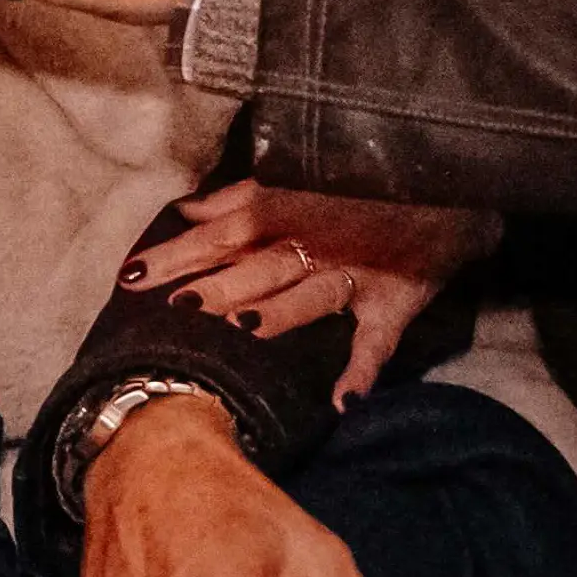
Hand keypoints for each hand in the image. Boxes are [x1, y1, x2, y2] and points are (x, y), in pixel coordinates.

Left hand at [130, 181, 502, 405]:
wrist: (447, 174)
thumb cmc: (361, 178)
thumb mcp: (297, 178)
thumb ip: (239, 196)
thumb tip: (184, 208)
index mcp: (283, 212)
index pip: (217, 235)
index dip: (175, 254)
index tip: (129, 275)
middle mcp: (312, 244)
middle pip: (252, 268)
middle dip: (211, 288)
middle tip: (169, 307)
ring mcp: (353, 275)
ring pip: (304, 296)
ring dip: (273, 314)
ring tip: (238, 333)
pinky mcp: (392, 303)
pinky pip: (376, 341)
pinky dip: (362, 370)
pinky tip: (343, 402)